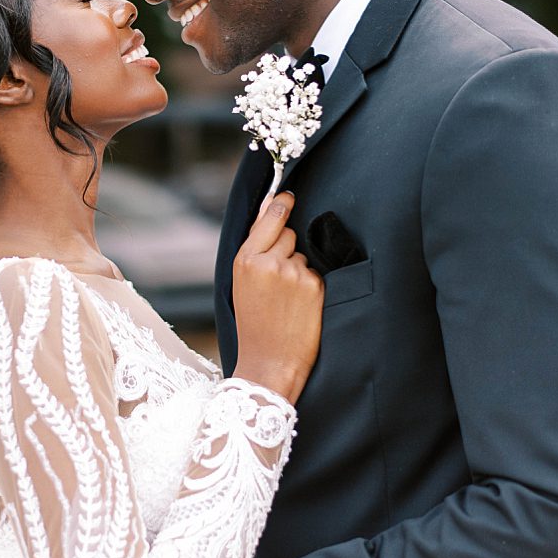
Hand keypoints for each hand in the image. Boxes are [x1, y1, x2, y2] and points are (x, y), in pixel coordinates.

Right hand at [231, 191, 322, 403]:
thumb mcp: (241, 283)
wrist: (269, 362)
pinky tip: (299, 306)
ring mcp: (293, 273)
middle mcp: (269, 262)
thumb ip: (255, 250)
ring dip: (298, 269)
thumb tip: (273, 211)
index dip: (281, 204)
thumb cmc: (253, 324)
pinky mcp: (314, 286)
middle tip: (277, 278)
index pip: (270, 217)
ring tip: (286, 298)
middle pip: (289, 234)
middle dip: (287, 248)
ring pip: (303, 255)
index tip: (288, 195)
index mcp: (245, 259)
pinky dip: (310, 286)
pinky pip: (315, 273)